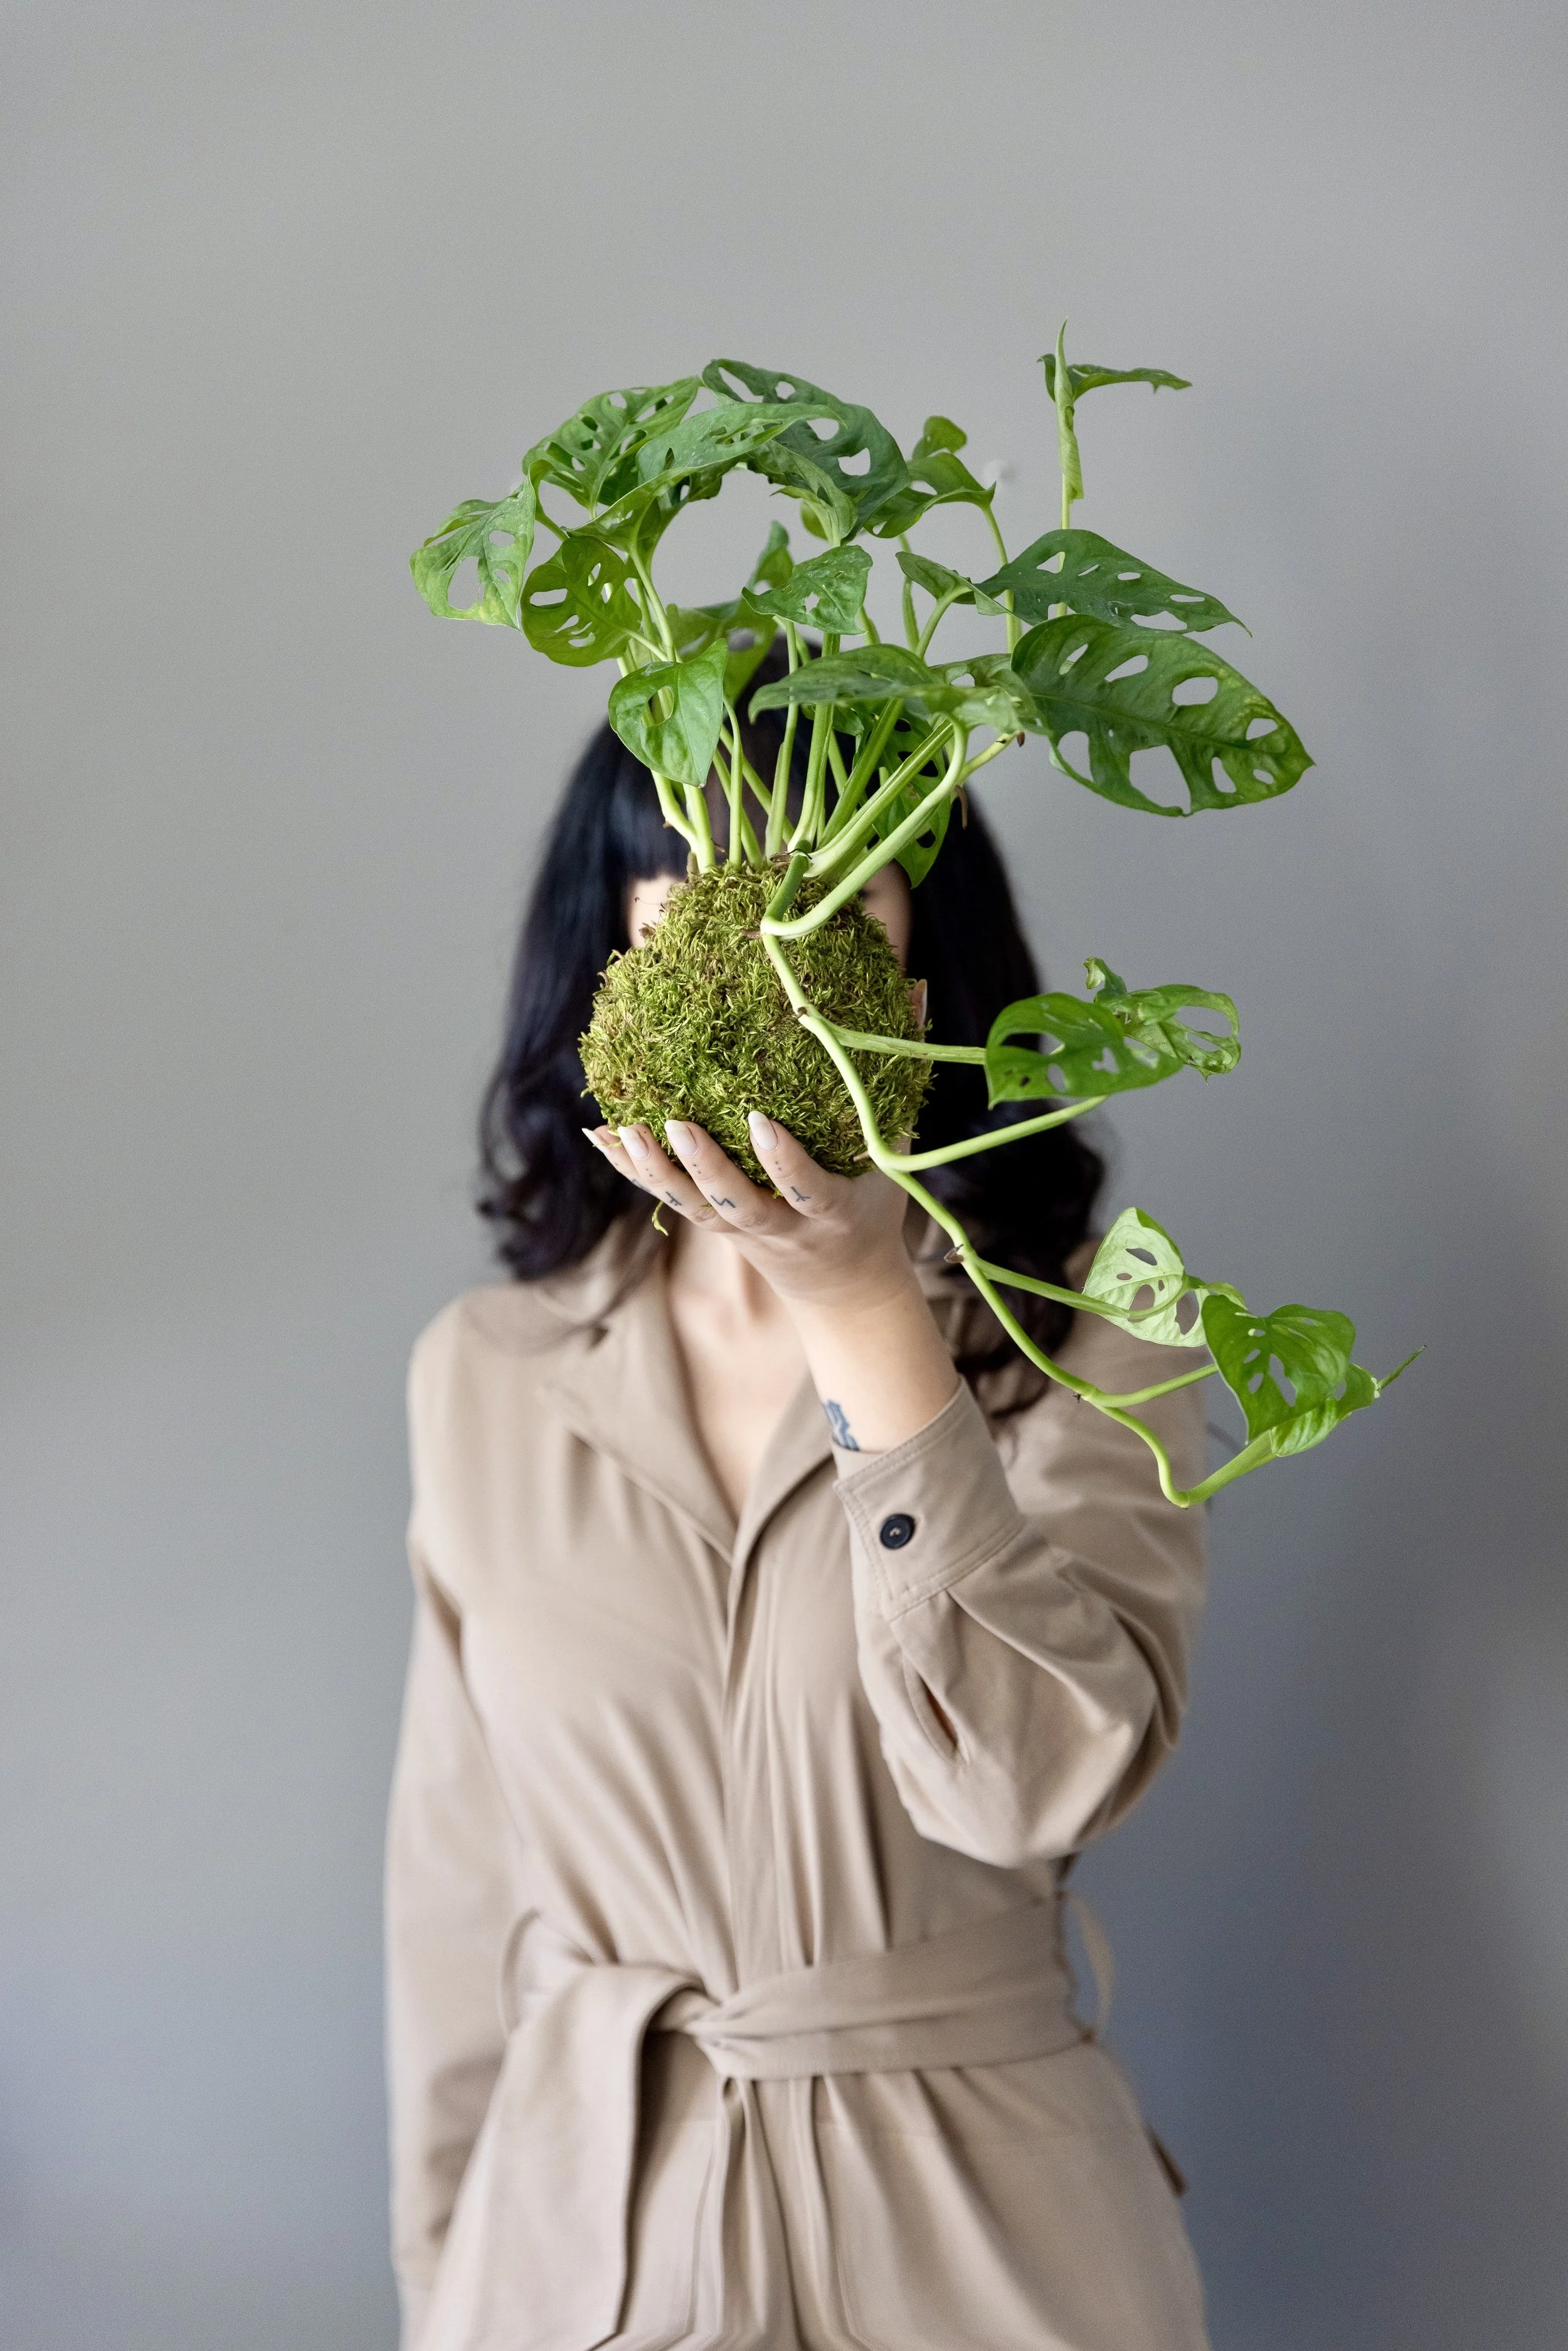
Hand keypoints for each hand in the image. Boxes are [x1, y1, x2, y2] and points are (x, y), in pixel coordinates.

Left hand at [584, 1113, 959, 1452]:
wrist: (842, 1288)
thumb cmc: (873, 1204)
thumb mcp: (895, 1153)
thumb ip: (896, 1076)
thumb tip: (916, 990)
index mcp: (833, 1213)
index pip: (807, 1191)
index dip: (783, 1163)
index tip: (761, 1122)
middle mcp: (781, 1228)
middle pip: (736, 1206)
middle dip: (705, 1169)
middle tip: (676, 1125)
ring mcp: (741, 1232)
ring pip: (692, 1207)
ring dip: (654, 1170)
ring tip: (622, 1128)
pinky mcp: (713, 1227)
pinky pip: (667, 1200)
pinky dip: (632, 1169)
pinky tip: (599, 1134)